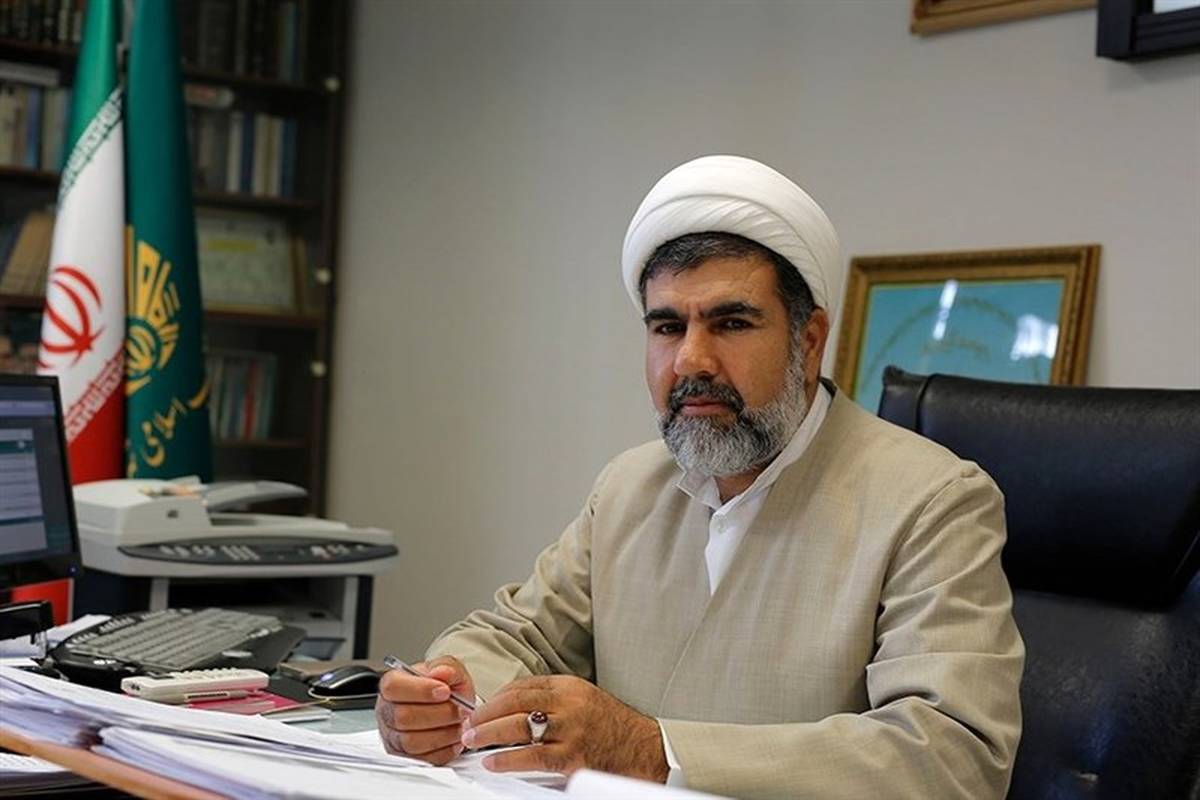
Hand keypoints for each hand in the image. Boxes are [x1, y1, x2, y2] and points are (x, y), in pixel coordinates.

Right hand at [374, 656, 475, 765]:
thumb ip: (447, 667)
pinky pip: (422, 759)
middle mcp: (387, 711)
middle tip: (460, 710)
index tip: (445, 691)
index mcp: (392, 684)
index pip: (393, 687)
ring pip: (412, 742)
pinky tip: (454, 737)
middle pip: (403, 717)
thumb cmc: (443, 687)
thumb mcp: (449, 669)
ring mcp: (392, 736)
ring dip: (443, 733)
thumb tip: (441, 672)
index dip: (420, 690)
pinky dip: (444, 750)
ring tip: (459, 724)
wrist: (449, 706)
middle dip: (439, 714)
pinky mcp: (404, 757)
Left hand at [461, 675, 667, 781]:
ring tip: (472, 739)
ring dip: (489, 734)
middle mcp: (568, 704)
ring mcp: (570, 730)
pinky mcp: (573, 757)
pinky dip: (507, 760)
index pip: (522, 685)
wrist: (643, 748)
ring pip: (519, 727)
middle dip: (485, 713)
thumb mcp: (582, 698)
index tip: (479, 707)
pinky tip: (493, 762)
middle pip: (515, 702)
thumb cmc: (611, 726)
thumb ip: (551, 699)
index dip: (495, 697)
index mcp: (569, 686)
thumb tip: (511, 706)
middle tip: (468, 723)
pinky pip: (532, 757)